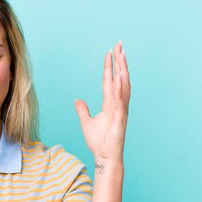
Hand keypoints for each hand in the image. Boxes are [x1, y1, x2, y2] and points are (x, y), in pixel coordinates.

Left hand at [74, 41, 130, 160]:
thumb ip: (83, 110)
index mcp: (110, 103)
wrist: (104, 156)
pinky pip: (120, 101)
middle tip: (119, 44)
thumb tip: (77, 100)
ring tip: (122, 55)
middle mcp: (117, 103)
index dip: (110, 66)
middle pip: (119, 78)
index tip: (110, 52)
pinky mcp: (120, 118)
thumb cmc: (99, 142)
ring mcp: (121, 110)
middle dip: (120, 61)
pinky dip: (120, 89)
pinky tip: (119, 77)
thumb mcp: (87, 122)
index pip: (109, 80)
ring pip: (123, 86)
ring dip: (122, 70)